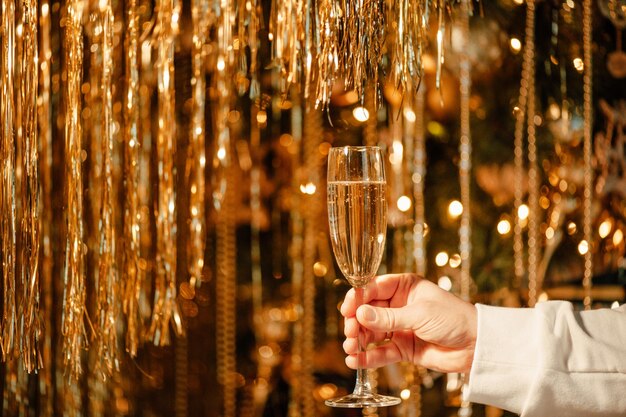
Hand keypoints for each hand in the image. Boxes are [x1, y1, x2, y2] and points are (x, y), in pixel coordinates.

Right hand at [341, 273, 476, 373]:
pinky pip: (380, 352)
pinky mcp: (402, 348)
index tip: (347, 309)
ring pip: (371, 332)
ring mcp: (399, 327)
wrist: (476, 347)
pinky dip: (367, 357)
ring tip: (350, 349)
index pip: (373, 288)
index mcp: (404, 287)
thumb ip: (389, 317)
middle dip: (355, 322)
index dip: (357, 298)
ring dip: (358, 340)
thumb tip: (359, 314)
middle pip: (367, 311)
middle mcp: (398, 305)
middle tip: (350, 333)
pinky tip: (355, 362)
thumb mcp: (420, 314)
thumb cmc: (453, 319)